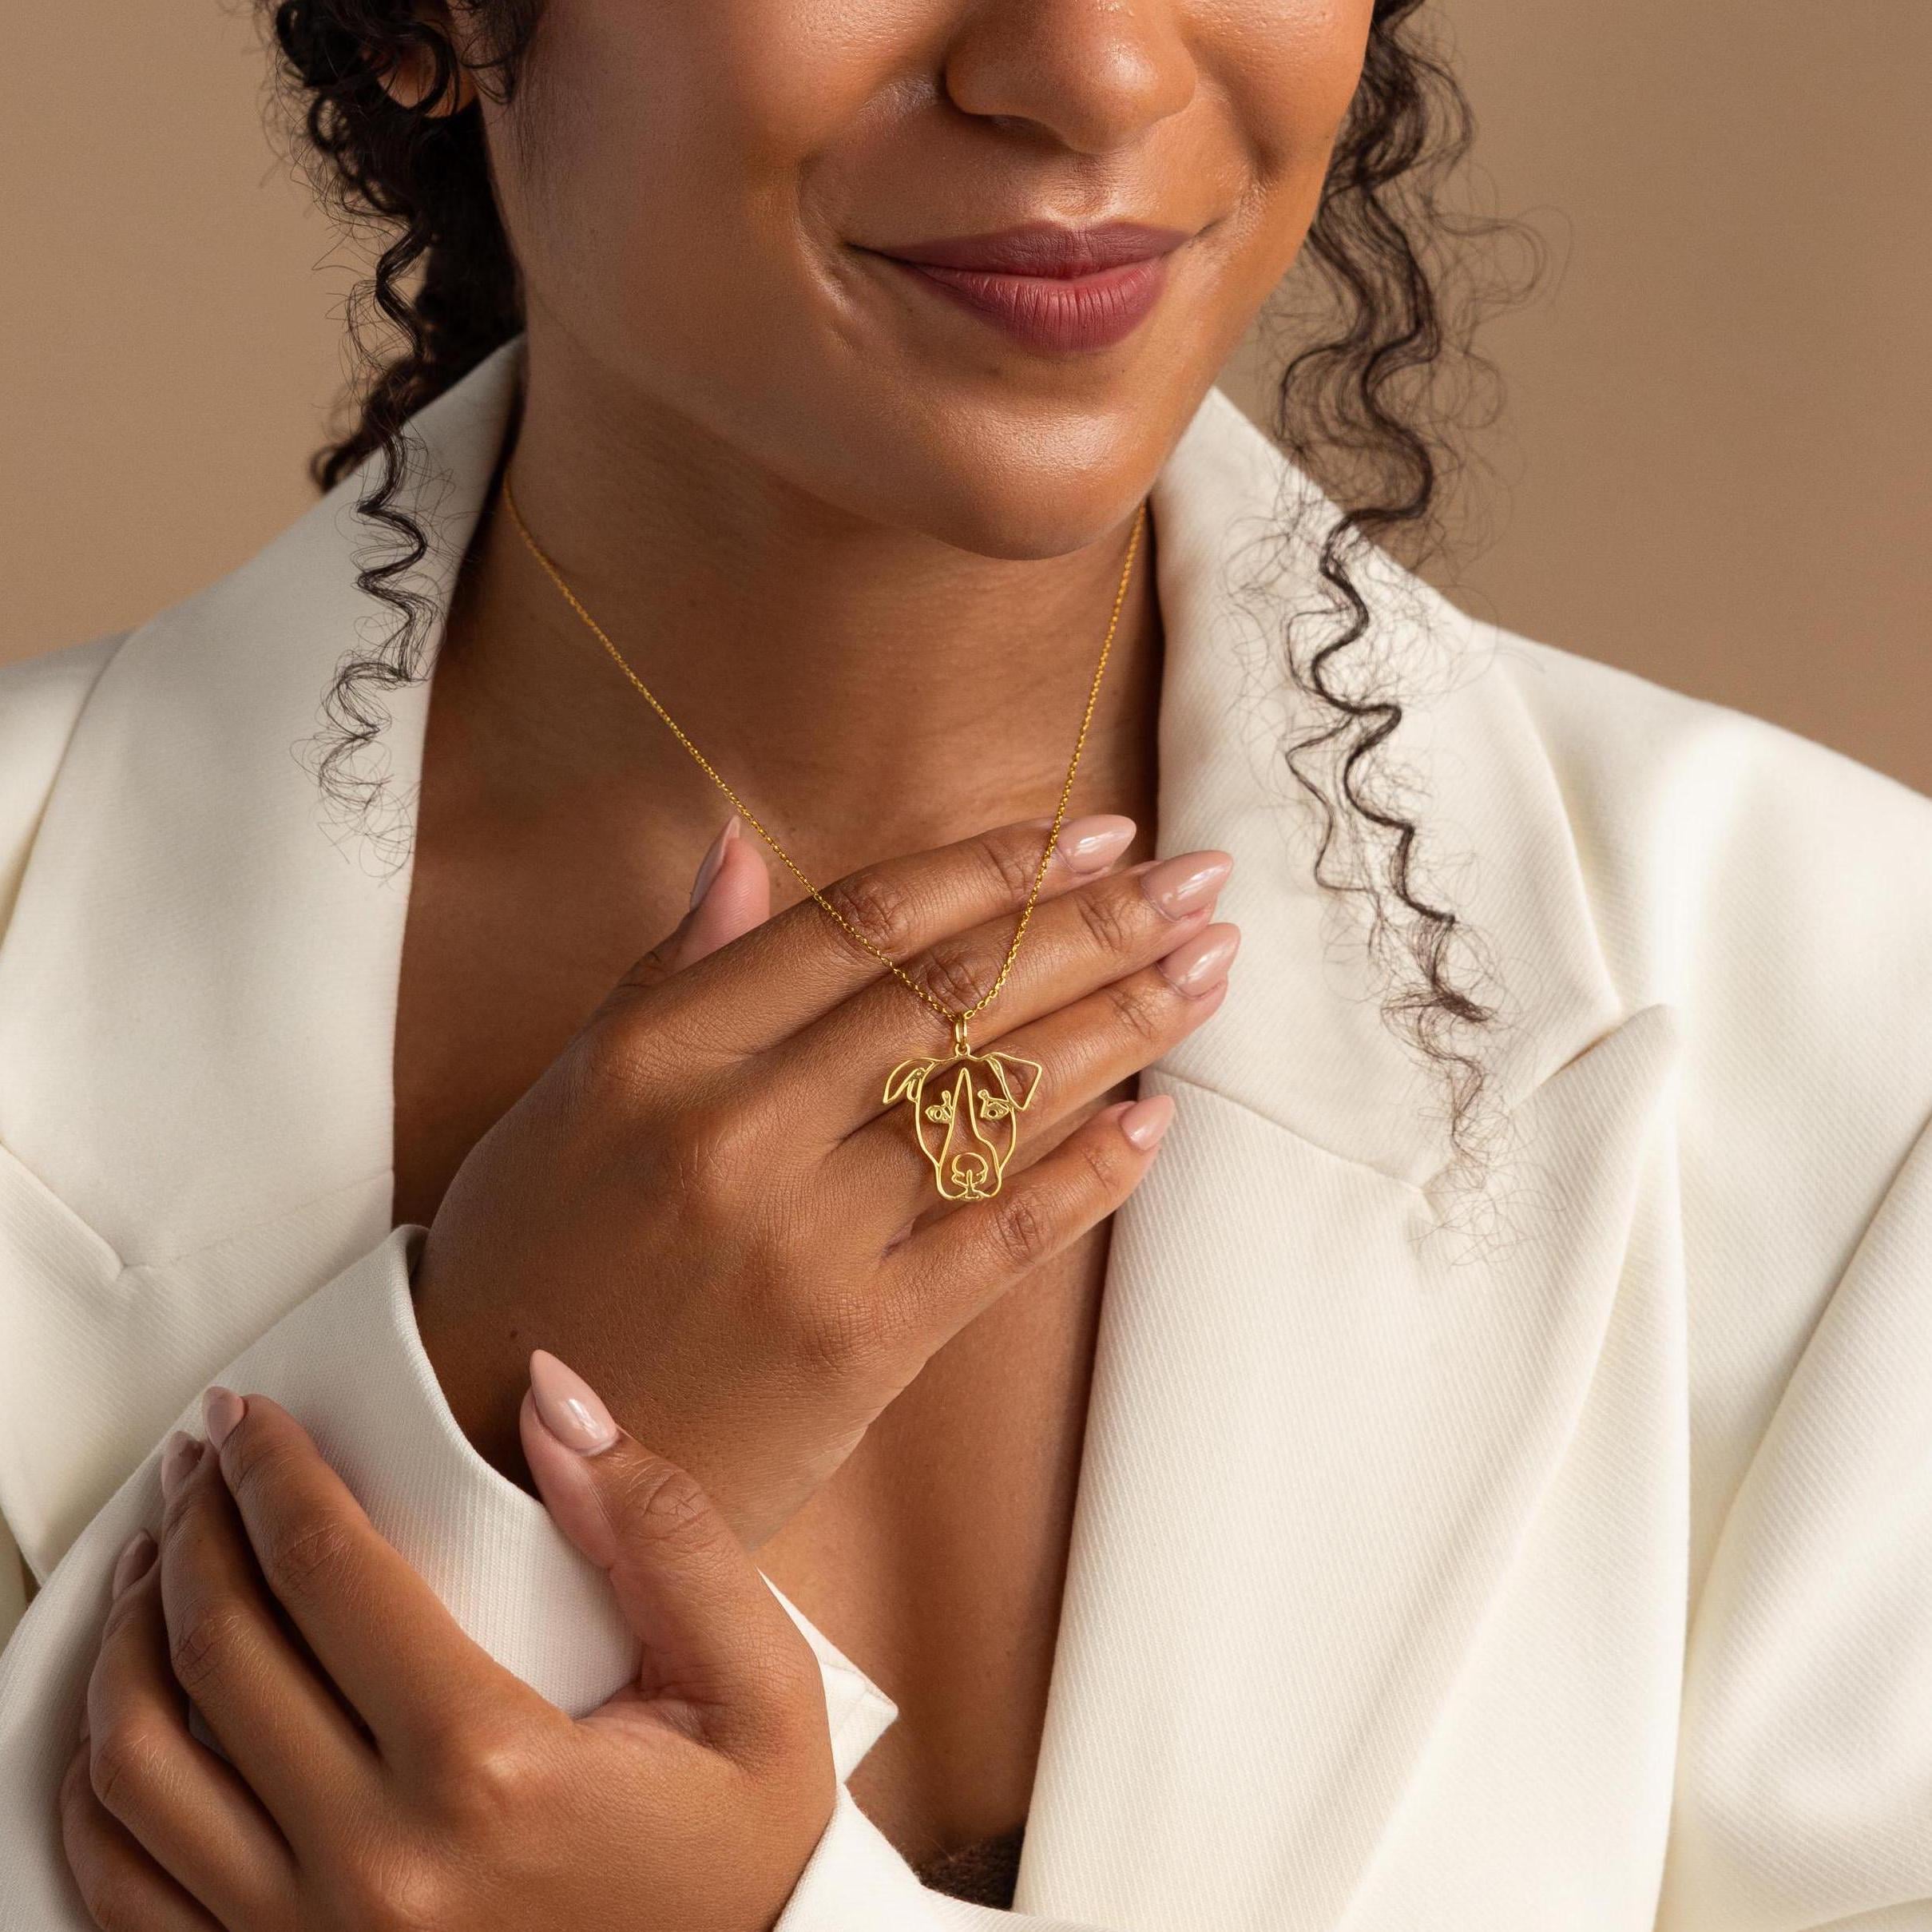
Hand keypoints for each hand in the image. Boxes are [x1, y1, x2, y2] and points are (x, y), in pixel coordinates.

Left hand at [62, 1369, 834, 1931]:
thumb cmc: (742, 1849)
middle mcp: (377, 1867)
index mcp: (491, 1770)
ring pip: (138, 1769)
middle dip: (192, 1527)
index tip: (248, 1418)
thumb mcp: (757, 1681)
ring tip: (153, 1566)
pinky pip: (126, 1889)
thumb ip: (663, 1528)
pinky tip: (130, 1713)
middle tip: (199, 1461)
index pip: (329, 1572)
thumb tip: (552, 1398)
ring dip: (126, 1641)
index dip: (271, 1472)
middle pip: (219, 1653)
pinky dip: (98, 1787)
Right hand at [414, 810, 1236, 1544]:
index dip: (995, 867)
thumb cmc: (537, 1247)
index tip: (1095, 830)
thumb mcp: (576, 1087)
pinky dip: (1089, 1175)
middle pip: (953, 999)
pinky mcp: (858, 1346)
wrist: (486, 1453)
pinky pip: (1002, 1240)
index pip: (864, 924)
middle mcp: (738, 1132)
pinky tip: (1160, 1117)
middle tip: (1199, 882)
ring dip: (1122, 1027)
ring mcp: (805, 1242)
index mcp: (663, 1049)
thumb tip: (742, 843)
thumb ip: (675, 965)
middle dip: (1096, 927)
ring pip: (994, 1106)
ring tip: (1208, 968)